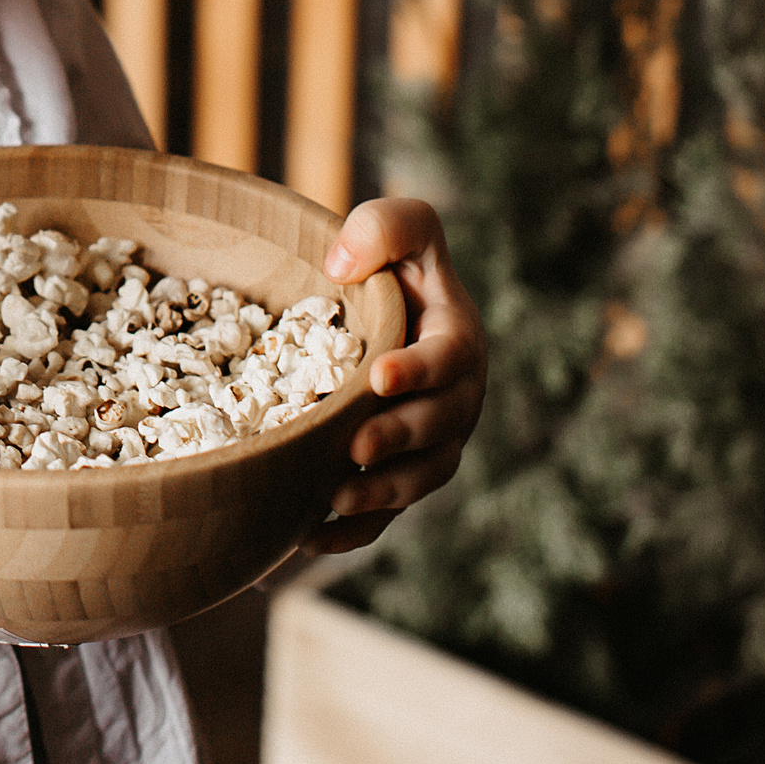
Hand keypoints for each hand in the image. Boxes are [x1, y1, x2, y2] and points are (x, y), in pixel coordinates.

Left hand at [303, 197, 485, 554]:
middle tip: (356, 448)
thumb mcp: (397, 227)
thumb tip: (343, 264)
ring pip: (419, 477)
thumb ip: (385, 227)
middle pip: (440, 427)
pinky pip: (385, 513)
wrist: (373, 307)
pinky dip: (352, 529)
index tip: (379, 377)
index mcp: (457, 339)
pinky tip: (307, 537)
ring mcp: (431, 442)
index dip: (419, 371)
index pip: (450, 358)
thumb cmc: (387, 262)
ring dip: (382, 492)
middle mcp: (455, 397)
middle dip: (400, 440)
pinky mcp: (400, 473)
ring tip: (337, 496)